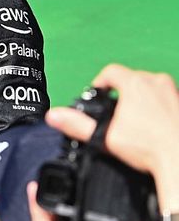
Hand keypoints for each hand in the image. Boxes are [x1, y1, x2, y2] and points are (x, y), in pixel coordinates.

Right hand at [45, 64, 178, 209]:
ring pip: (149, 88)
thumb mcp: (105, 137)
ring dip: (140, 99)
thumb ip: (77, 124)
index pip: (111, 72)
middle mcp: (156, 82)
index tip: (98, 96)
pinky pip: (165, 98)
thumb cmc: (150, 149)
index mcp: (135, 84)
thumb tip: (54, 116)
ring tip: (135, 121)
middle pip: (131, 79)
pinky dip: (157, 107)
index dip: (100, 83)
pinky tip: (154, 126)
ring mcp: (173, 92)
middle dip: (121, 94)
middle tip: (116, 115)